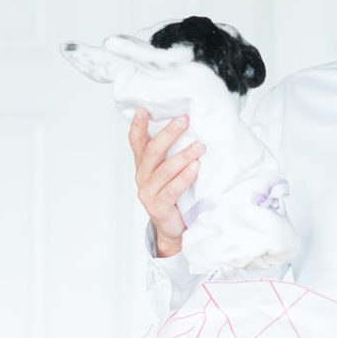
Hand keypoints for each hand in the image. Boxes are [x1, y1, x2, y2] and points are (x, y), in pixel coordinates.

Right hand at [129, 109, 204, 257]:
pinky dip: (184, 177)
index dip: (138, 126)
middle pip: (152, 151)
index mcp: (144, 165)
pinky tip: (195, 168)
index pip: (137, 142)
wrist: (172, 227)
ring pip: (164, 170)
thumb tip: (189, 124)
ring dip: (183, 155)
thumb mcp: (169, 170)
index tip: (144, 109)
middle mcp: (142, 176)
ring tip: (200, 146)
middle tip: (184, 120)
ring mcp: (148, 192)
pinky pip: (172, 189)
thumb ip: (172, 152)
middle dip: (169, 133)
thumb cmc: (174, 194)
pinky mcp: (158, 206)